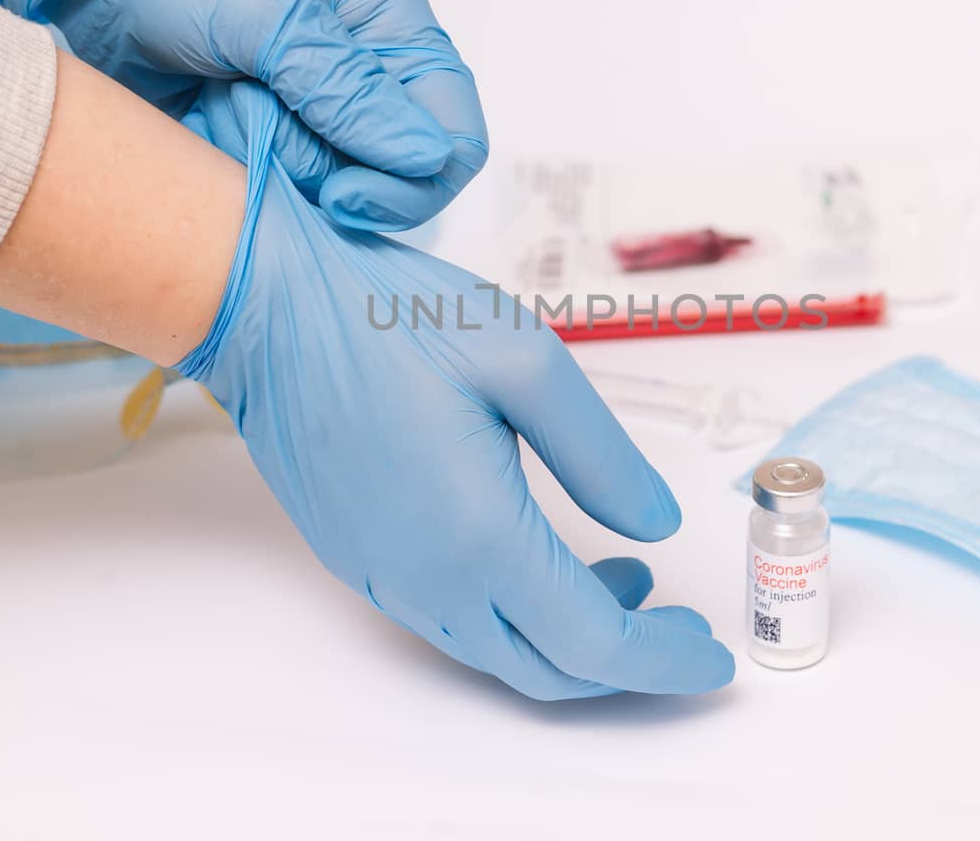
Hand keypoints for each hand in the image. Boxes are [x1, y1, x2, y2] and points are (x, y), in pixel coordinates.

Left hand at [0, 0, 485, 231]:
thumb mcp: (270, 12)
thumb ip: (350, 92)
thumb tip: (430, 160)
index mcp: (390, 25)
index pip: (453, 136)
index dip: (412, 181)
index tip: (343, 195)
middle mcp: (362, 74)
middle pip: (391, 180)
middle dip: (323, 167)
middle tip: (257, 123)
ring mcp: (306, 112)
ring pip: (326, 192)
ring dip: (268, 158)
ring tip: (216, 98)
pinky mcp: (255, 139)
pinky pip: (272, 192)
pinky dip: (234, 167)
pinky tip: (199, 116)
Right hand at [176, 81, 734, 699]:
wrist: (266, 310)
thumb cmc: (387, 320)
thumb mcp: (525, 363)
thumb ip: (601, 458)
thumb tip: (654, 526)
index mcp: (481, 537)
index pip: (595, 644)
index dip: (663, 661)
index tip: (713, 658)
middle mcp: (430, 580)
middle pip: (549, 669)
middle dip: (629, 662)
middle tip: (679, 624)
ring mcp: (387, 577)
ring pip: (499, 654)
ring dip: (571, 639)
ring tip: (626, 576)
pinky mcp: (360, 560)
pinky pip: (453, 624)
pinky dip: (515, 619)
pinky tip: (539, 560)